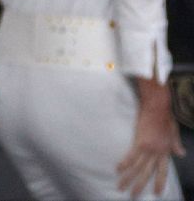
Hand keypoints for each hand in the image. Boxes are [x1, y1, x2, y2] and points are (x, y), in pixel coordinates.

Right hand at [117, 78, 184, 198]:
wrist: (157, 108)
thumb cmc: (165, 117)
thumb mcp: (174, 132)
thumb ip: (176, 144)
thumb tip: (181, 154)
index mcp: (165, 151)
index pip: (162, 171)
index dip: (159, 182)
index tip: (156, 193)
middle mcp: (157, 153)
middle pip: (147, 173)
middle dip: (140, 186)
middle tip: (133, 196)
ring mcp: (148, 148)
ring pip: (137, 168)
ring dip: (128, 178)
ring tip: (121, 187)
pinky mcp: (139, 142)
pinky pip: (130, 156)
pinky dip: (124, 164)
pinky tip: (117, 170)